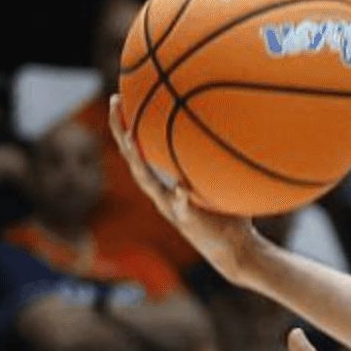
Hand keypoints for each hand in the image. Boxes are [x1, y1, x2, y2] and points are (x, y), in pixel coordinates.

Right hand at [108, 95, 269, 285]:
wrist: (236, 251)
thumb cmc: (230, 215)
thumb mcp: (221, 184)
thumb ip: (218, 164)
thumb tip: (233, 130)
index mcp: (165, 186)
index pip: (140, 153)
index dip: (127, 128)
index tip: (119, 99)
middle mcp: (162, 196)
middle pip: (133, 161)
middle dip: (121, 132)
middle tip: (114, 103)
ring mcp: (173, 209)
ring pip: (148, 183)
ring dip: (138, 162)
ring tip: (130, 140)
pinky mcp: (190, 223)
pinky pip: (183, 209)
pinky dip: (181, 198)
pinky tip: (180, 188)